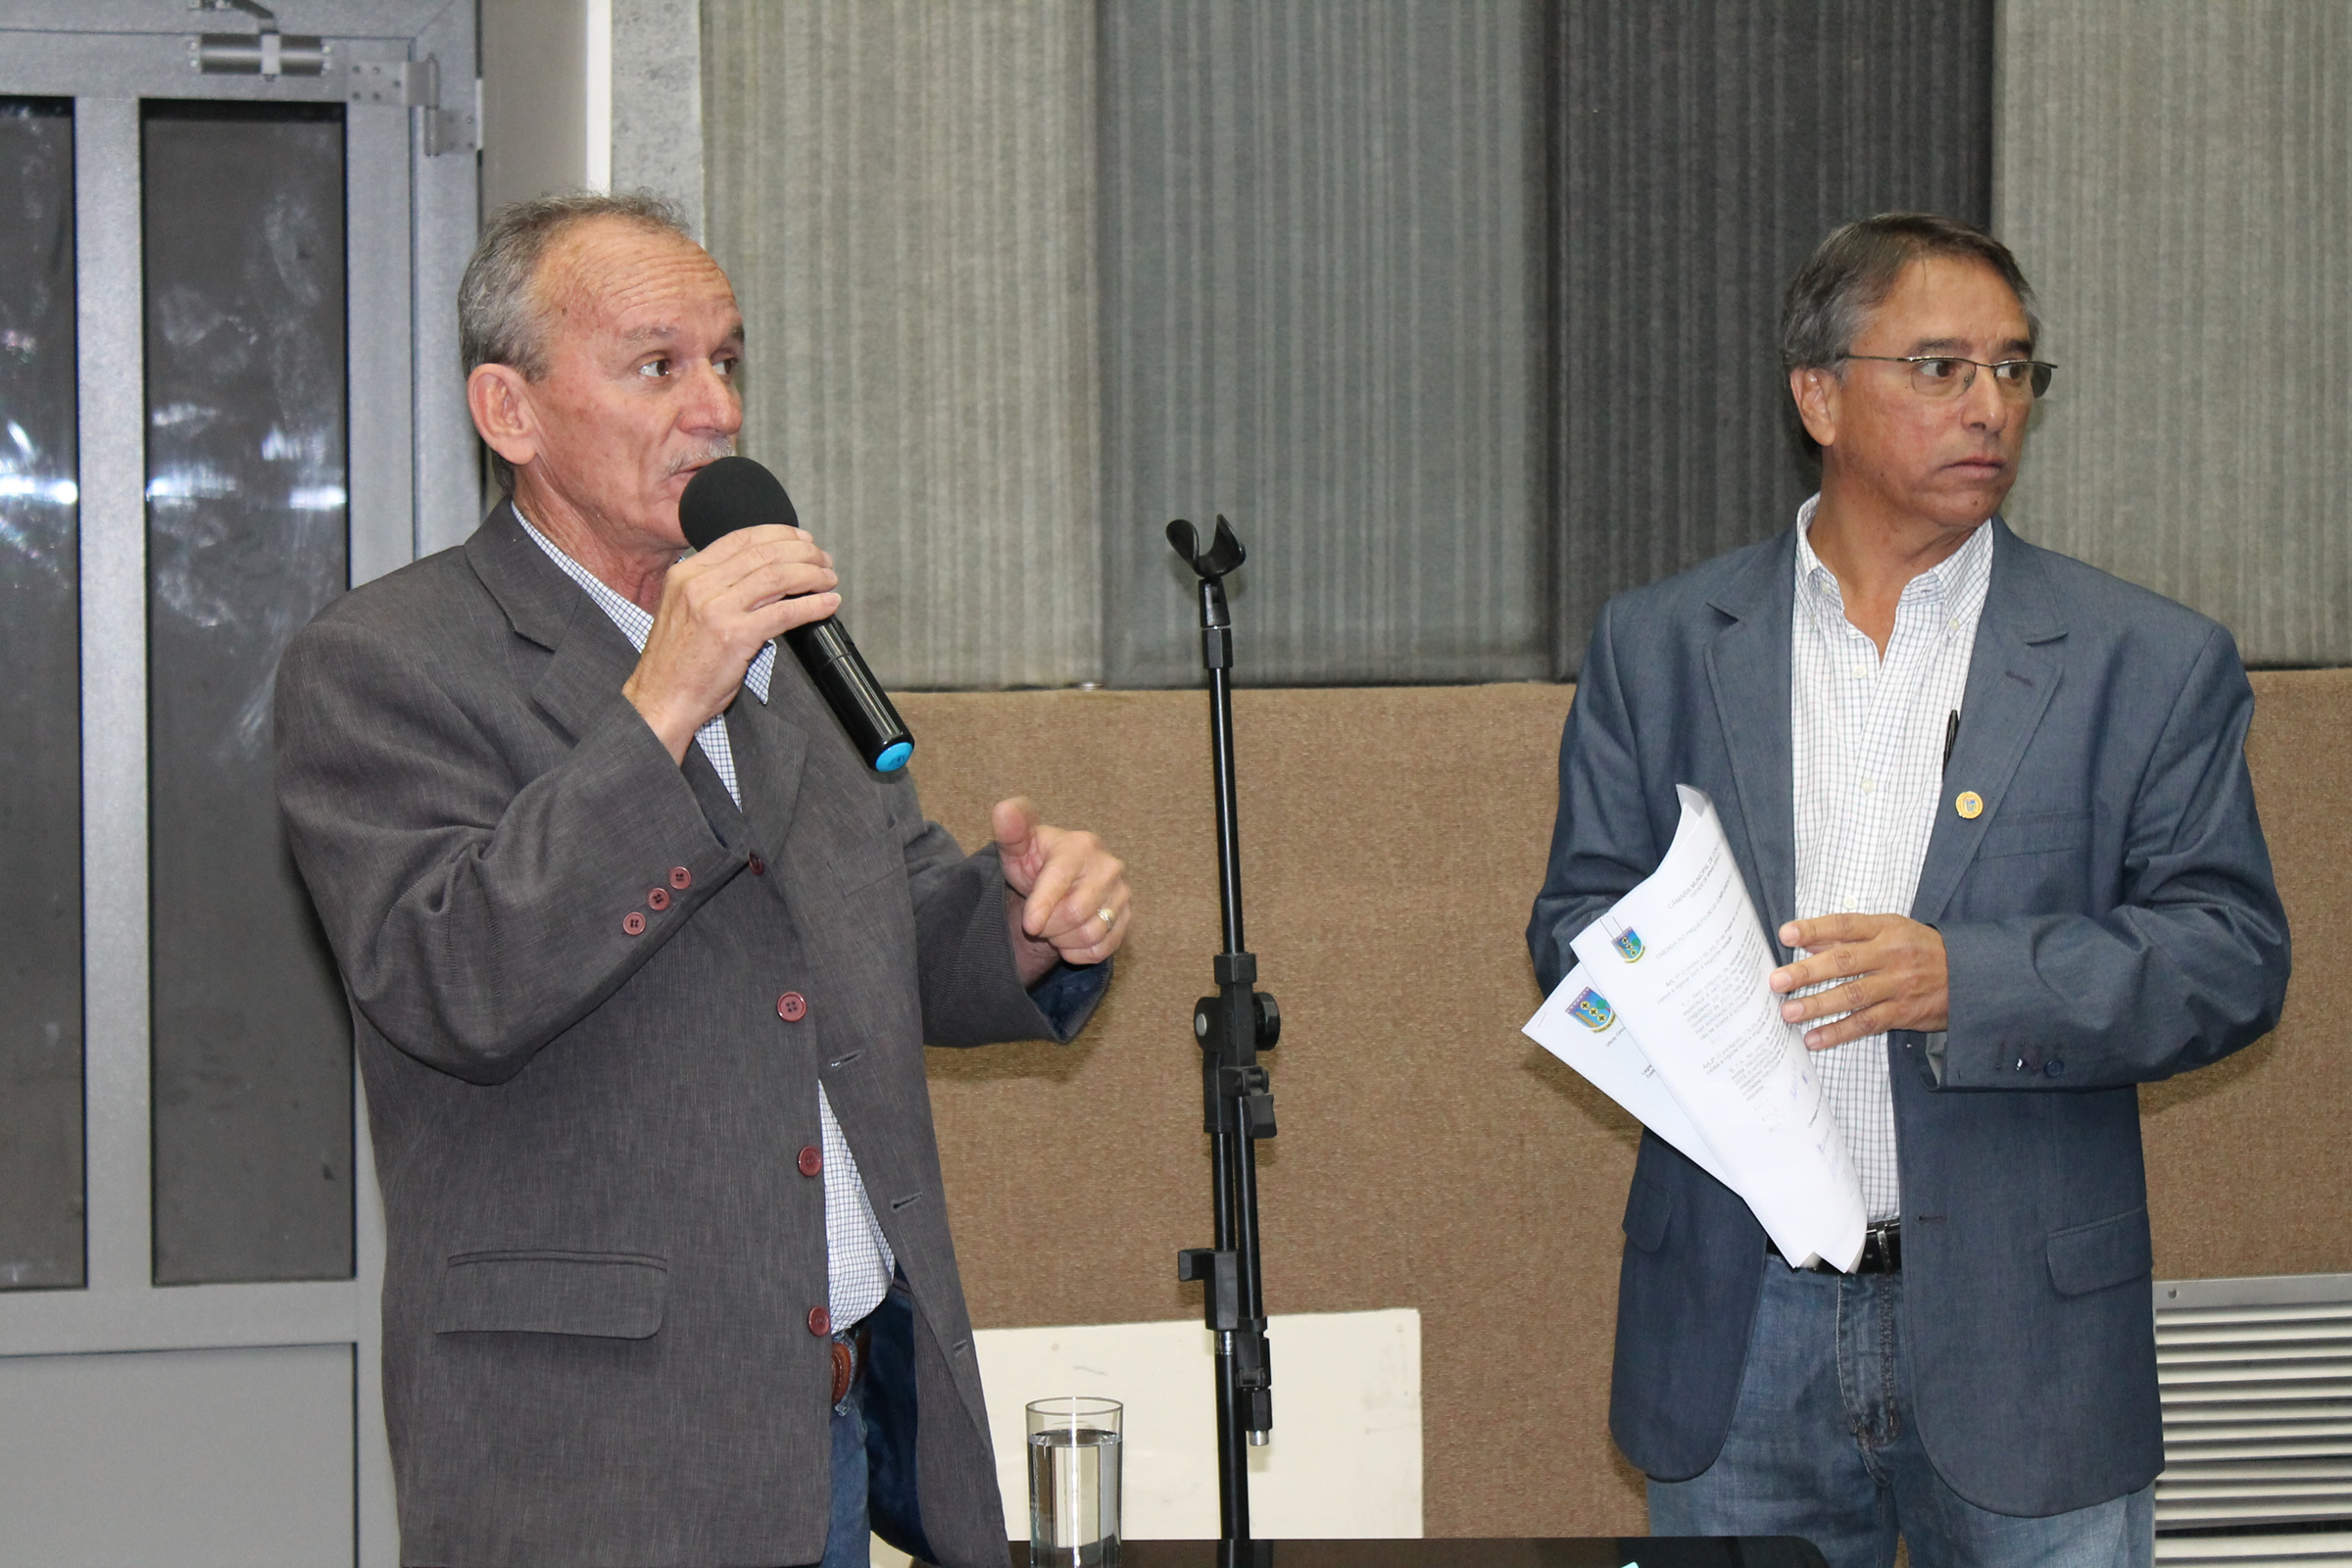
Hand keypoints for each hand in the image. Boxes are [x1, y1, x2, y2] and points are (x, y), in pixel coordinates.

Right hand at [622, 525, 838, 760]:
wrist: (660, 699)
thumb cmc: (675, 663)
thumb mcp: (685, 609)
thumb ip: (715, 587)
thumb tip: (762, 574)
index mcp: (686, 574)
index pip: (741, 539)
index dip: (779, 534)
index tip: (802, 539)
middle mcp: (699, 585)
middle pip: (764, 553)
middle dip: (803, 553)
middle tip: (823, 560)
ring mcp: (716, 609)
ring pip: (777, 576)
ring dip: (812, 575)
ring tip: (829, 580)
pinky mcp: (735, 636)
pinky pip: (784, 612)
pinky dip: (812, 606)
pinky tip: (827, 604)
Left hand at [993, 796, 1128, 984]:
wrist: (1056, 881)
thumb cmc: (1033, 862)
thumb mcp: (1016, 847)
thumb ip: (1010, 830)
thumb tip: (1003, 810)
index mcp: (1081, 845)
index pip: (1060, 883)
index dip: (1042, 908)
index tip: (1029, 925)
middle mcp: (1108, 866)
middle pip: (1075, 913)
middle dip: (1049, 925)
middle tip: (1038, 921)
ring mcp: (1121, 892)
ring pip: (1091, 934)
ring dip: (1063, 940)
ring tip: (1054, 927)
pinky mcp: (1127, 916)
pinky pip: (1104, 948)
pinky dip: (1080, 952)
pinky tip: (1068, 940)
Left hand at [1769, 913, 1948, 1050]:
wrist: (1970, 975)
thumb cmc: (1920, 949)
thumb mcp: (1891, 931)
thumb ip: (1849, 937)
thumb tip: (1809, 943)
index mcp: (1886, 929)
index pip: (1845, 926)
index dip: (1814, 929)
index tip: (1786, 934)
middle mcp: (1891, 955)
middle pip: (1843, 962)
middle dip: (1806, 972)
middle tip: (1777, 981)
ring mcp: (1897, 985)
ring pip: (1852, 995)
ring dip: (1817, 1005)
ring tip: (1789, 1012)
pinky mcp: (1902, 1012)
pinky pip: (1866, 1023)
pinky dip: (1838, 1032)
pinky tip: (1814, 1038)